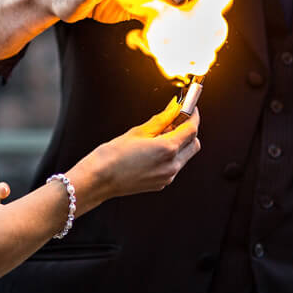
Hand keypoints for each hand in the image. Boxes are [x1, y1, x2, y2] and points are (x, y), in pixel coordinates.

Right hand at [75, 100, 200, 203]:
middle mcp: (171, 165)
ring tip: (160, 135)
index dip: (193, 116)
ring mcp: (167, 177)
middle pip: (194, 144)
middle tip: (175, 120)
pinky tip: (155, 149)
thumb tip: (173, 109)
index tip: (190, 108)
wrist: (99, 179)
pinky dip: (171, 156)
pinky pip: (174, 166)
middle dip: (189, 130)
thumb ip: (161, 120)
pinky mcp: (161, 184)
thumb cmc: (113, 156)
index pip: (192, 129)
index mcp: (167, 149)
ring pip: (185, 156)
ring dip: (180, 143)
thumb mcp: (138, 131)